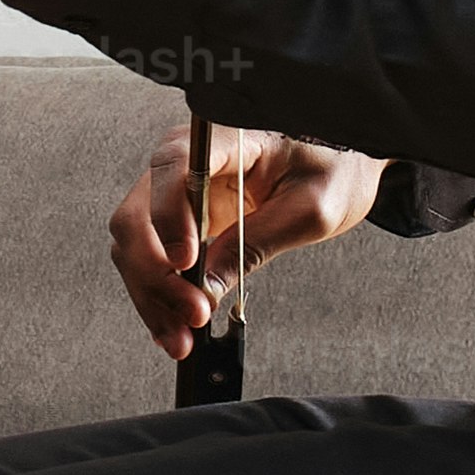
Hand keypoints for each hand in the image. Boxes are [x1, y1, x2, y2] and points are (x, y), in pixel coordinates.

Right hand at [108, 121, 385, 357]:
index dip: (168, 216)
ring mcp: (173, 193)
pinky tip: (171, 325)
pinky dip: (156, 296)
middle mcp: (184, 161)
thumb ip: (257, 243)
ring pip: (133, 246)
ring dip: (151, 296)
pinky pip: (149, 260)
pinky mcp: (176, 222)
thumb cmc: (332, 169)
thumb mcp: (310, 210)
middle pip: (138, 216)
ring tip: (181, 337)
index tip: (184, 263)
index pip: (174, 167)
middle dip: (156, 274)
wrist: (341, 166)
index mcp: (222, 138)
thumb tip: (208, 287)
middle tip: (192, 314)